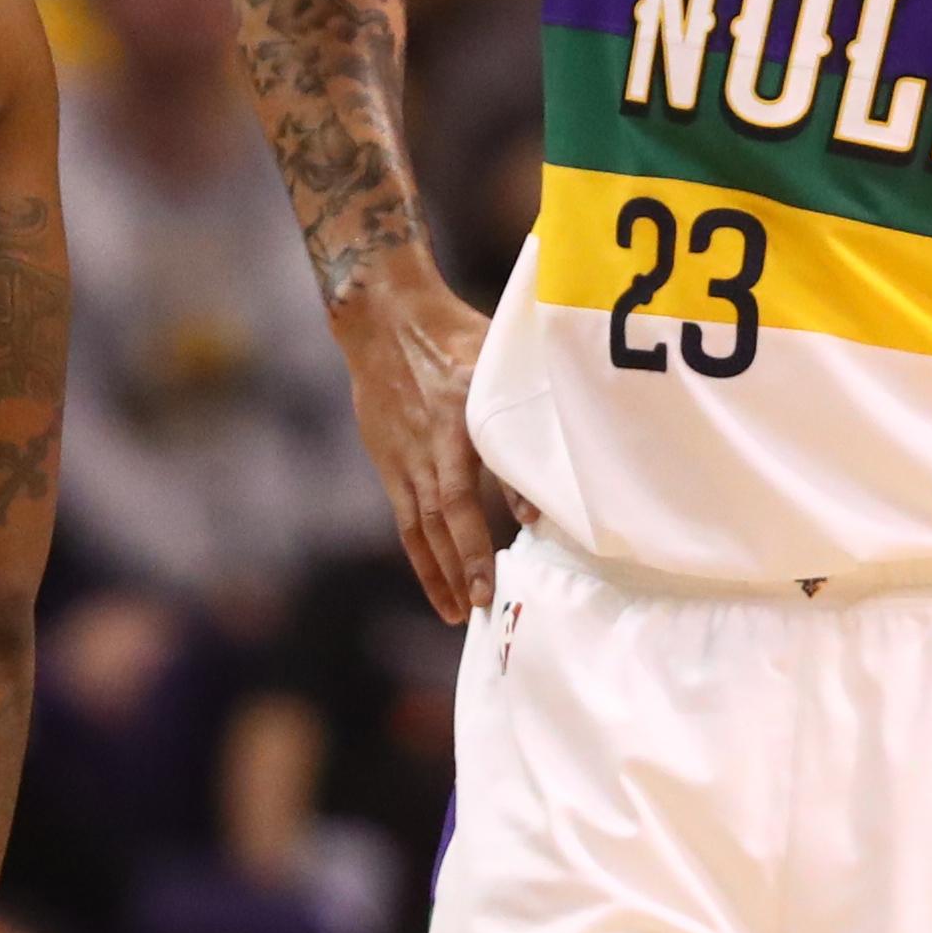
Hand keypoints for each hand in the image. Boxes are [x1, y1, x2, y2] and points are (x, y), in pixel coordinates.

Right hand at [334, 282, 495, 623]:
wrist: (385, 320)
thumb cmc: (454, 336)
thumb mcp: (496, 363)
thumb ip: (520, 415)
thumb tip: (546, 481)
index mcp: (459, 416)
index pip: (470, 484)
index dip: (488, 524)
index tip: (509, 556)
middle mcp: (427, 444)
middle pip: (443, 515)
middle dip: (463, 562)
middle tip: (483, 605)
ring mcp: (403, 458)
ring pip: (421, 527)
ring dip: (441, 571)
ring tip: (459, 612)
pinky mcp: (388, 464)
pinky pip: (405, 521)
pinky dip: (422, 557)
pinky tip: (438, 586)